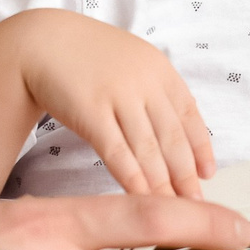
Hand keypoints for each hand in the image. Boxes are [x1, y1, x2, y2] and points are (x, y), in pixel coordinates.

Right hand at [8, 9, 215, 197]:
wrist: (42, 41)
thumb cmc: (87, 58)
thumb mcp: (132, 62)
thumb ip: (156, 91)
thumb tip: (176, 135)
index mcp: (159, 69)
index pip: (189, 114)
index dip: (200, 147)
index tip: (207, 173)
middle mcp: (144, 82)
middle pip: (172, 137)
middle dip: (185, 174)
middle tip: (194, 202)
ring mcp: (118, 96)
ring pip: (147, 149)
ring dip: (162, 183)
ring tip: (171, 207)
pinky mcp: (91, 112)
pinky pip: (117, 152)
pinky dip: (132, 178)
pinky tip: (141, 197)